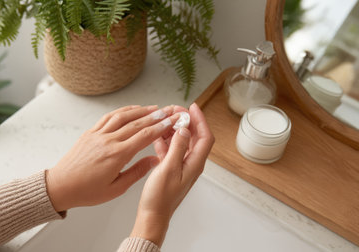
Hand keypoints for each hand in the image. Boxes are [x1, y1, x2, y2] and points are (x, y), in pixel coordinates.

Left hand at [46, 105, 181, 211]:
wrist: (60, 186)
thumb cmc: (87, 191)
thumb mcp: (116, 188)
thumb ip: (137, 172)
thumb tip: (155, 160)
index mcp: (117, 155)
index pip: (145, 136)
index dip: (161, 127)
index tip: (173, 121)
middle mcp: (108, 141)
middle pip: (137, 123)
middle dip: (156, 116)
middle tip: (169, 111)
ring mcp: (98, 134)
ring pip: (123, 116)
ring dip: (140, 110)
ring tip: (154, 107)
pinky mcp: (90, 133)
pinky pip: (109, 117)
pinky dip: (122, 111)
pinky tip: (131, 110)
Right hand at [130, 103, 214, 246]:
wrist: (152, 215)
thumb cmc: (160, 197)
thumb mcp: (169, 168)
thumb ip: (177, 147)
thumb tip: (184, 129)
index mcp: (195, 163)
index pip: (205, 136)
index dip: (201, 120)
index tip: (193, 107)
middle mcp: (191, 163)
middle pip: (194, 137)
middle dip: (186, 122)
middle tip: (174, 111)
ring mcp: (181, 166)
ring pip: (181, 142)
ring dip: (174, 130)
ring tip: (164, 120)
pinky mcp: (171, 169)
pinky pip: (171, 150)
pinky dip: (165, 141)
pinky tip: (156, 135)